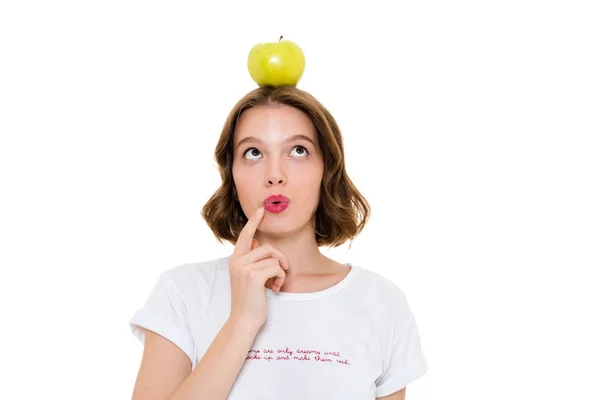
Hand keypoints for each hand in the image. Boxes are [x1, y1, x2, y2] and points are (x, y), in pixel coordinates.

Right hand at [228, 207, 289, 328]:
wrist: (243, 320)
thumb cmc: (250, 300)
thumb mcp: (248, 277)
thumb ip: (252, 260)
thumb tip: (258, 243)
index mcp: (235, 260)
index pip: (245, 236)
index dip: (254, 222)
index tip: (261, 209)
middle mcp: (237, 261)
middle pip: (266, 247)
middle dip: (279, 258)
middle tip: (283, 271)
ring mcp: (244, 268)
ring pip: (272, 257)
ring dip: (280, 270)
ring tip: (277, 283)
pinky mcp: (253, 276)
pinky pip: (276, 267)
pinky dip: (280, 277)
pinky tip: (275, 288)